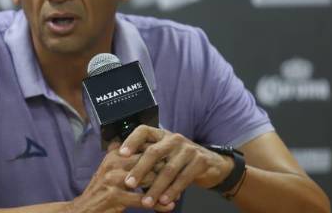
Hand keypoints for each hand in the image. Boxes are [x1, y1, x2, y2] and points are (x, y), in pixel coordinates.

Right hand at [68, 141, 175, 212]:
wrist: (83, 210)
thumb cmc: (99, 190)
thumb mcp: (107, 168)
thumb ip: (117, 154)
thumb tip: (127, 140)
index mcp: (114, 155)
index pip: (143, 149)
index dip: (160, 156)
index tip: (175, 161)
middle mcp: (114, 164)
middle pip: (148, 162)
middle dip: (166, 170)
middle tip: (181, 176)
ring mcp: (113, 180)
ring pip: (148, 180)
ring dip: (165, 188)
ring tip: (178, 193)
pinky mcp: (115, 196)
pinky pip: (143, 199)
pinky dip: (158, 204)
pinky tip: (168, 207)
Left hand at [119, 126, 234, 208]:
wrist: (212, 164)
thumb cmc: (180, 160)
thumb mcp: (164, 155)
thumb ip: (146, 156)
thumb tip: (119, 163)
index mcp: (162, 135)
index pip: (144, 131)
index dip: (131, 141)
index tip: (121, 154)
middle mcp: (174, 139)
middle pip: (154, 152)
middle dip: (140, 169)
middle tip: (129, 184)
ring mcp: (188, 149)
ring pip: (168, 170)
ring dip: (156, 187)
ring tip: (147, 201)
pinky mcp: (200, 161)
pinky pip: (183, 178)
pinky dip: (173, 191)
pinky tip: (165, 201)